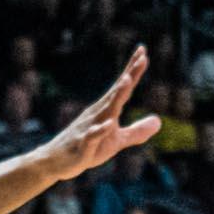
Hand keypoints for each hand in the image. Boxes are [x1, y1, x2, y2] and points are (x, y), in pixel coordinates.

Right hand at [42, 48, 161, 177]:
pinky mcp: (83, 145)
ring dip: (116, 95)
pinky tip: (109, 123)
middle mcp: (98, 113)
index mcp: (107, 110)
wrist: (54, 162)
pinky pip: (92, 136)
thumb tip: (159, 121)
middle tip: (142, 56)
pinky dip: (100, 130)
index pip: (123, 87)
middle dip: (129, 75)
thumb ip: (137, 131)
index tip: (143, 51)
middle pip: (117, 92)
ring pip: (105, 109)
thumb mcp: (116, 142)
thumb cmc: (86, 149)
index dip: (133, 70)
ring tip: (127, 80)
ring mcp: (89, 127)